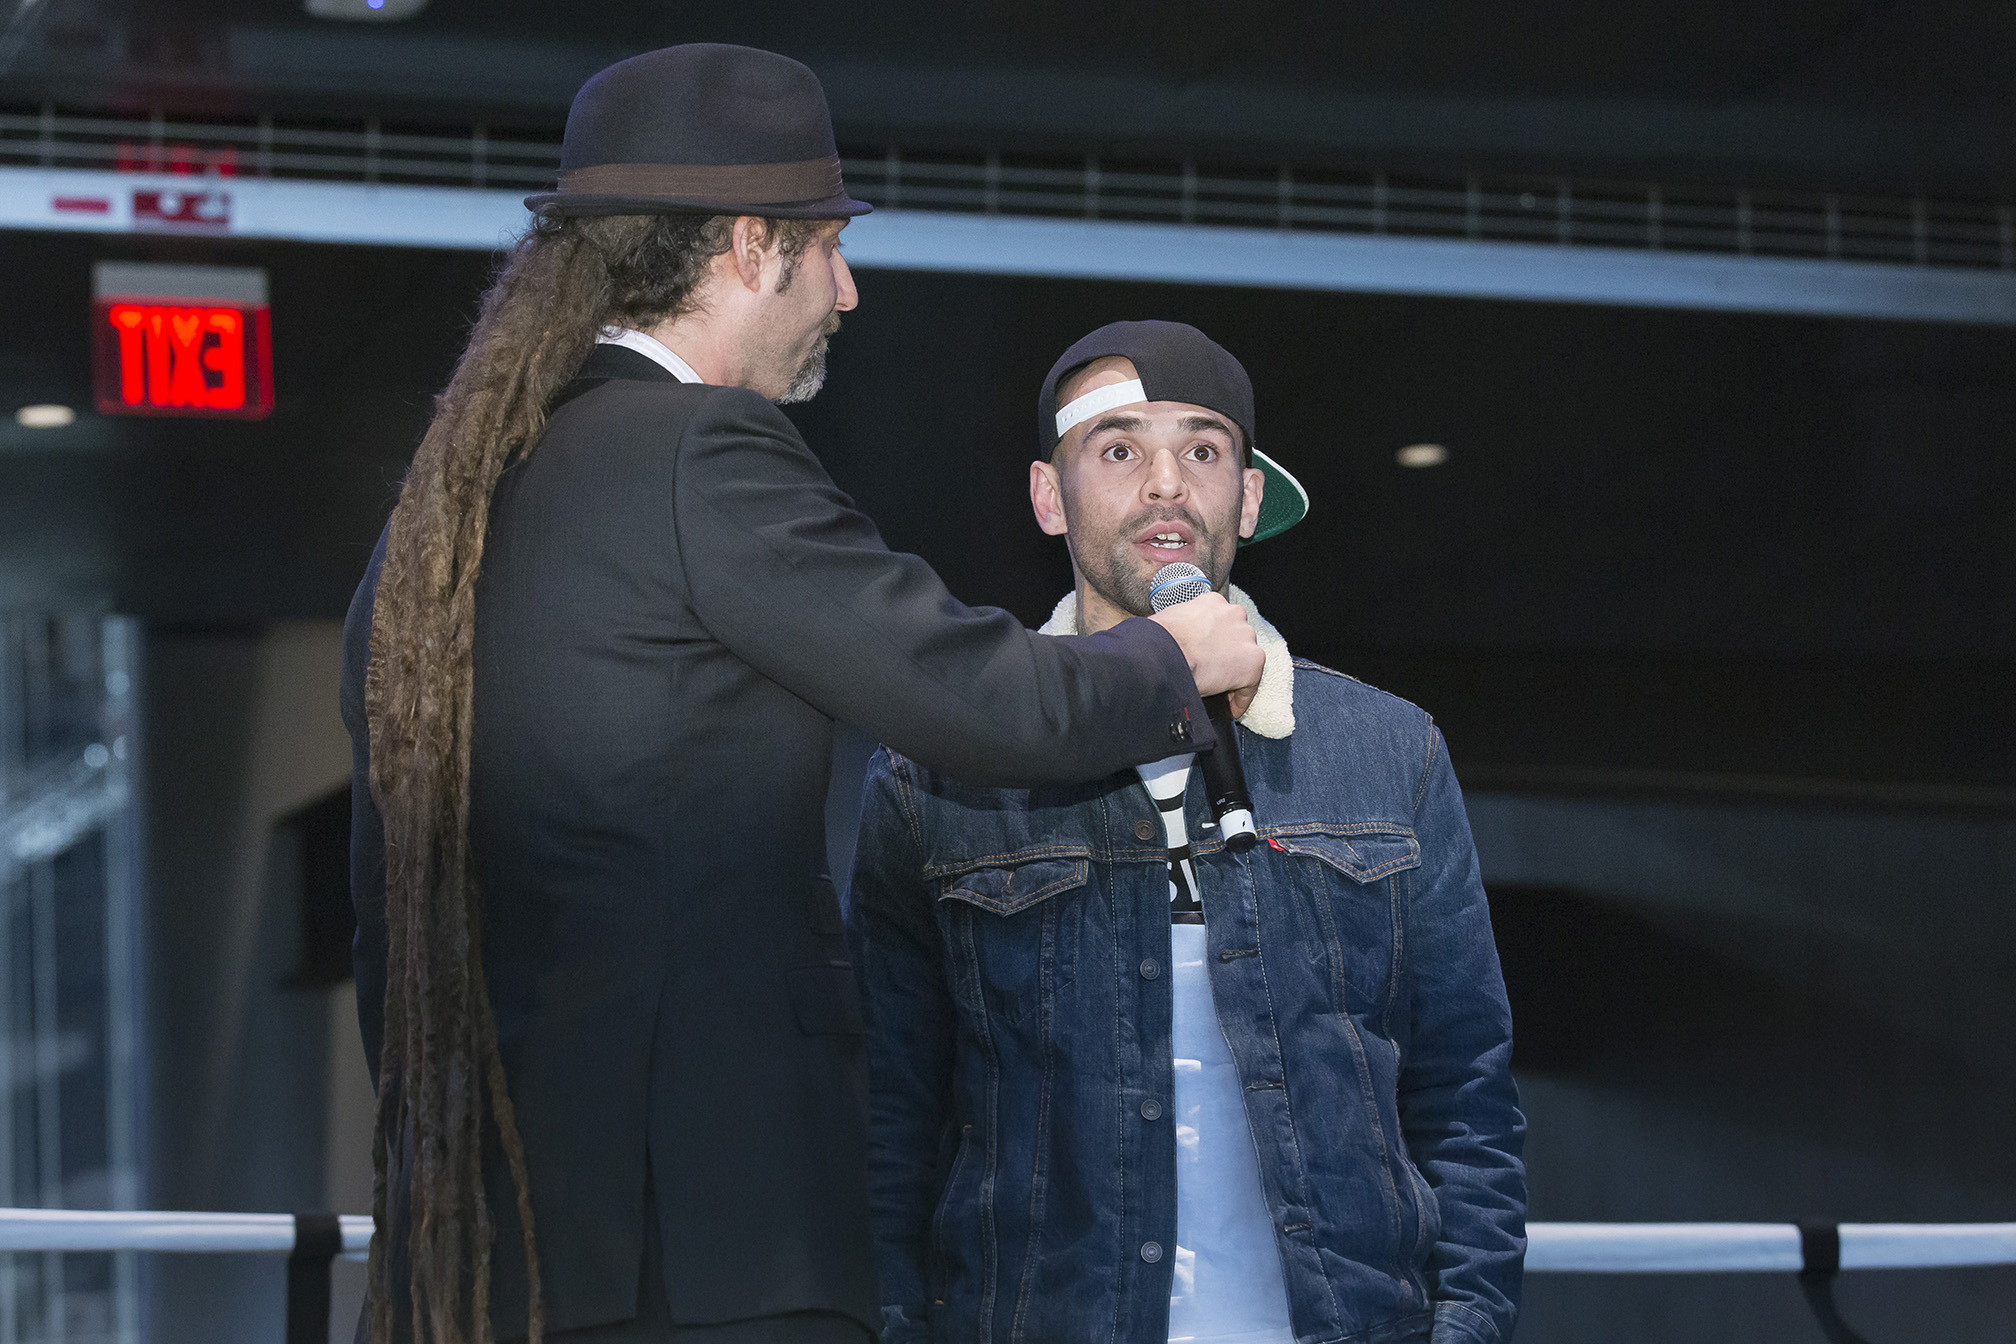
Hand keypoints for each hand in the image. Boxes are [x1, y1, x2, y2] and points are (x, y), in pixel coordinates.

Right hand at [1149, 593, 1262, 711]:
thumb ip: (1182, 625)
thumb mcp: (1169, 620)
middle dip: (1228, 655)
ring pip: (1245, 660)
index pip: (1221, 622)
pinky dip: (1240, 699)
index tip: (1208, 656)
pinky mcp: (1252, 662)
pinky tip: (1229, 709)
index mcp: (1213, 602)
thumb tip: (1175, 638)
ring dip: (1234, 675)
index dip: (1216, 642)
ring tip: (1220, 693)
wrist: (1163, 655)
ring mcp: (1245, 638)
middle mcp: (1234, 614)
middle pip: (1237, 638)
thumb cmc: (1156, 640)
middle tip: (1213, 674)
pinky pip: (1250, 685)